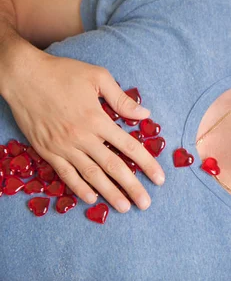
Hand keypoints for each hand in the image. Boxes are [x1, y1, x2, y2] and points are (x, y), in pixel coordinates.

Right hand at [1, 48, 164, 212]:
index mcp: (97, 119)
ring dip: (109, 193)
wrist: (21, 75)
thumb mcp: (97, 77)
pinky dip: (79, 188)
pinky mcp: (47, 151)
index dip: (147, 164)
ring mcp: (64, 146)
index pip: (129, 147)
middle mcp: (82, 136)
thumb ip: (121, 99)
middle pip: (113, 167)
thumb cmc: (62, 73)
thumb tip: (145, 114)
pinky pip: (66, 174)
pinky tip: (92, 199)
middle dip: (131, 187)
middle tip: (145, 204)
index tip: (160, 179)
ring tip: (124, 207)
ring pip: (91, 175)